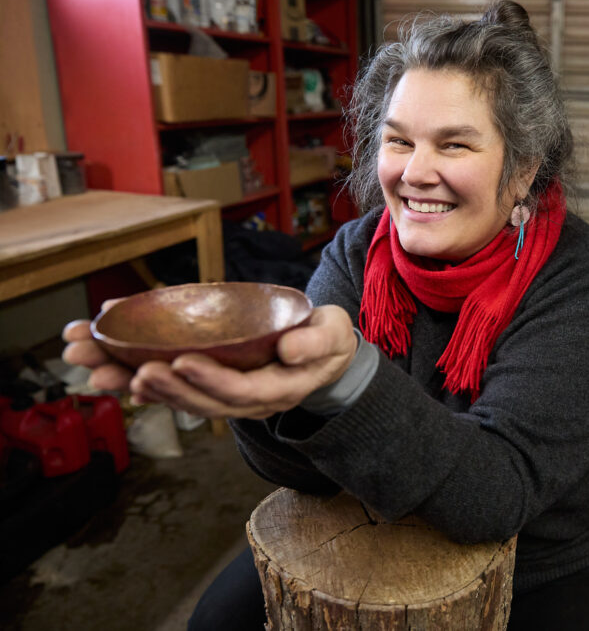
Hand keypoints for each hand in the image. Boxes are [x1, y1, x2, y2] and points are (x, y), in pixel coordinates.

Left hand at [65, 305, 358, 419]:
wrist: (325, 356)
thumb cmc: (327, 339)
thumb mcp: (333, 334)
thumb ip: (317, 342)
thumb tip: (291, 349)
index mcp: (279, 388)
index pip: (242, 390)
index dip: (211, 379)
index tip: (182, 360)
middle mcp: (250, 401)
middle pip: (204, 402)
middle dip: (167, 387)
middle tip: (135, 369)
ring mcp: (231, 398)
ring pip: (185, 400)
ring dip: (145, 388)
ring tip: (108, 373)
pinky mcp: (216, 388)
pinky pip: (180, 393)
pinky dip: (148, 390)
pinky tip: (118, 380)